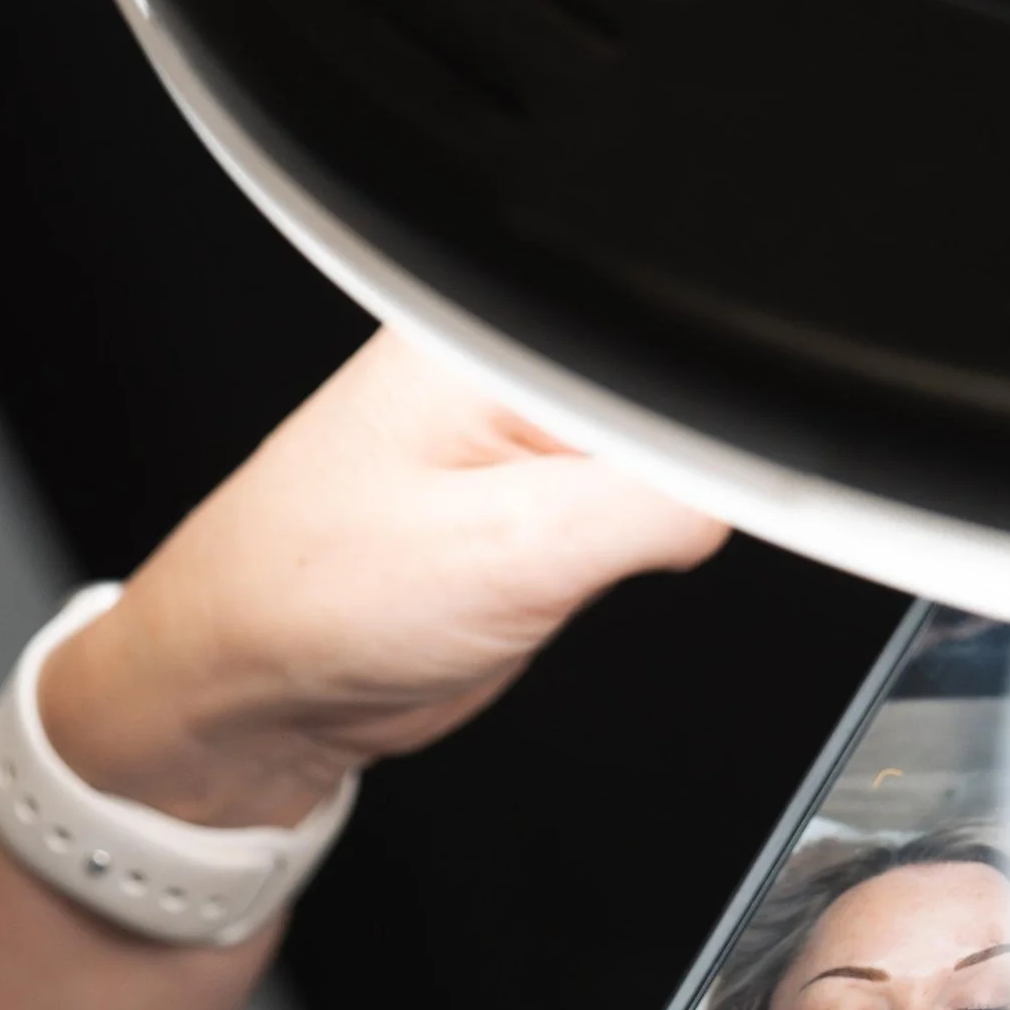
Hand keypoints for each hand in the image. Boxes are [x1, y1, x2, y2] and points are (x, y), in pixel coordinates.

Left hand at [37, 327, 723, 824]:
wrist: (247, 690)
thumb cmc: (310, 603)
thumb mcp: (512, 551)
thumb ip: (658, 501)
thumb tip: (762, 481)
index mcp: (492, 318)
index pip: (677, 329)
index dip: (726, 409)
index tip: (722, 489)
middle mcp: (513, 355)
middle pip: (685, 384)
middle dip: (692, 470)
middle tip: (601, 544)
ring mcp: (532, 425)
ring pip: (676, 451)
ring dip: (664, 512)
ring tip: (564, 559)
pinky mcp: (543, 496)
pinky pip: (643, 500)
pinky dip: (640, 543)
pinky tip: (575, 571)